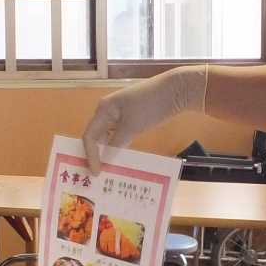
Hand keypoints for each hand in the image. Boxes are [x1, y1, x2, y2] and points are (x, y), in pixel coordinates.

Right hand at [82, 66, 207, 172]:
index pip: (89, 136)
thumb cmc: (150, 106)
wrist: (175, 91)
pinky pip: (120, 135)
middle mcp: (108, 111)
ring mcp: (121, 114)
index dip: (90, 155)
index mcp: (103, 109)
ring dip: (108, 152)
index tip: (97, 173)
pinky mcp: (132, 118)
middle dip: (97, 155)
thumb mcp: (131, 127)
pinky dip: (119, 147)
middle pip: (97, 136)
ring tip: (110, 170)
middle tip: (99, 174)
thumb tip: (105, 161)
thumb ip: (116, 144)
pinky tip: (123, 159)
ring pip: (109, 137)